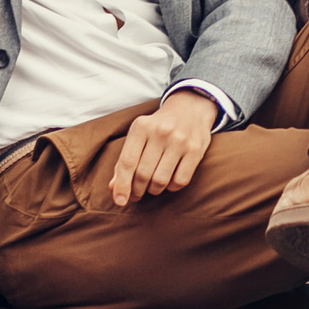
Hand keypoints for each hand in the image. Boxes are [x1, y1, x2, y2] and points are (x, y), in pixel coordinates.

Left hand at [109, 89, 218, 205]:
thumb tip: (113, 188)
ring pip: (161, 180)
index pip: (127, 162)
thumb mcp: (138, 135)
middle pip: (143, 174)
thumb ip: (124, 160)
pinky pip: (180, 181)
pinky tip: (169, 181)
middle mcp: (160, 132)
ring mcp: (180, 141)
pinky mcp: (195, 150)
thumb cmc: (158, 126)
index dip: (122, 185)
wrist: (189, 107)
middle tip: (136, 194)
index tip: (120, 202)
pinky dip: (171, 187)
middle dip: (137, 190)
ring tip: (152, 186)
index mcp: (141, 127)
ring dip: (154, 190)